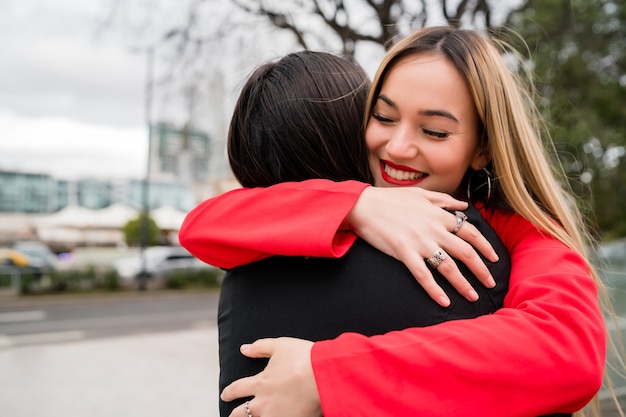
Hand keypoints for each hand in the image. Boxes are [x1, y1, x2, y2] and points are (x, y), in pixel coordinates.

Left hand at [222, 338, 320, 416]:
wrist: (323, 376)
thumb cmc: (304, 358)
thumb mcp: (280, 346)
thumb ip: (260, 347)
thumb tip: (244, 348)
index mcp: (260, 383)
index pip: (237, 389)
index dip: (229, 392)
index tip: (225, 394)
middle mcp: (264, 403)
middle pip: (241, 414)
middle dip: (234, 415)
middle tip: (232, 415)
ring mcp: (275, 416)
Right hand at [346, 187, 497, 306]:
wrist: (364, 205)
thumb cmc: (391, 199)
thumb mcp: (421, 194)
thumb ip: (444, 200)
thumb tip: (464, 206)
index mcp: (439, 215)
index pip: (471, 232)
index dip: (485, 246)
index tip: (494, 258)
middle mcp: (434, 229)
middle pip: (466, 252)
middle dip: (482, 270)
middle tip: (491, 283)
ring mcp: (420, 242)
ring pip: (449, 267)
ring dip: (463, 284)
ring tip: (473, 297)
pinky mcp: (404, 253)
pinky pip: (424, 275)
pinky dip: (435, 290)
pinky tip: (444, 302)